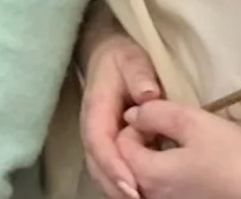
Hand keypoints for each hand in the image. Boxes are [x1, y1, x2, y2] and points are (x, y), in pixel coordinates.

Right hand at [80, 33, 162, 198]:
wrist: (108, 55)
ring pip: (101, 171)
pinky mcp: (106, 145)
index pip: (99, 141)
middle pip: (96, 165)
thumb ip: (140, 75)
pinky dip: (121, 185)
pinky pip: (110, 170)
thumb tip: (148, 96)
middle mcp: (92, 128)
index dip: (113, 165)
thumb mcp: (132, 59)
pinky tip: (140, 193)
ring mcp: (97, 139)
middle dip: (115, 186)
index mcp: (96, 108)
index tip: (132, 185)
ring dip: (117, 190)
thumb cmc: (122, 58)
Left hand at [115, 101, 240, 198]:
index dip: (135, 124)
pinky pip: (159, 191)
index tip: (159, 116)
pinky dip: (163, 175)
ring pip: (143, 179)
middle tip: (164, 127)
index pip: (119, 144)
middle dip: (140, 142)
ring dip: (150, 159)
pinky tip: (185, 164)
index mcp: (148, 175)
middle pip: (128, 164)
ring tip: (173, 143)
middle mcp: (151, 197)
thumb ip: (156, 113)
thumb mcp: (193, 122)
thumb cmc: (232, 156)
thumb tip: (133, 113)